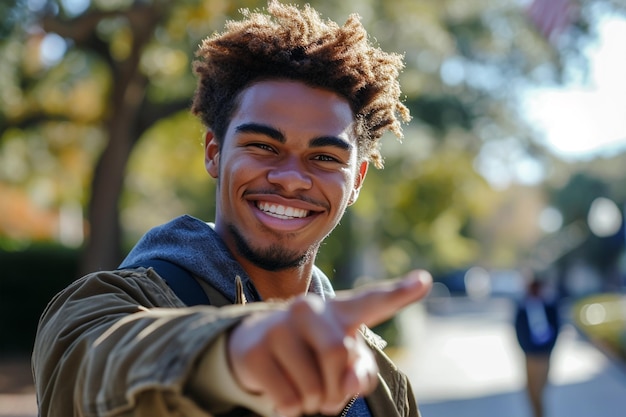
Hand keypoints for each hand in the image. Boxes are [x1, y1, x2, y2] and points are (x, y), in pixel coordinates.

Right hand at [227, 269, 431, 416]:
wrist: (255, 347)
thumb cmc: (311, 354)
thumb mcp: (341, 363)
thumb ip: (359, 372)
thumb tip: (350, 383)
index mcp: (338, 310)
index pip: (372, 301)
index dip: (400, 293)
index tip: (424, 280)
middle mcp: (308, 309)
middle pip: (338, 355)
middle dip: (337, 389)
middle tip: (328, 395)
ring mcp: (277, 326)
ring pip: (313, 387)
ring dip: (314, 403)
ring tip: (304, 390)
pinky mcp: (254, 350)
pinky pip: (288, 400)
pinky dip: (291, 409)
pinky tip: (282, 392)